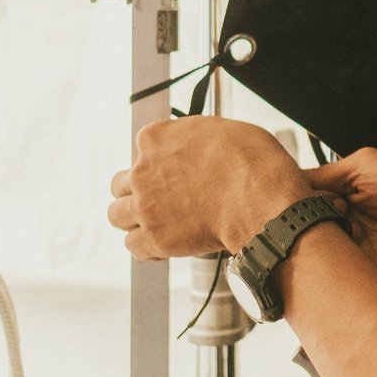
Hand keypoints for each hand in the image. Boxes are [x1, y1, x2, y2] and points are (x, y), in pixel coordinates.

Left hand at [108, 116, 311, 260]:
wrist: (259, 200)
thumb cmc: (252, 162)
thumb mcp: (223, 129)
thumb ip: (196, 138)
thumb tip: (199, 147)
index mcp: (156, 138)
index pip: (142, 146)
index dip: (160, 159)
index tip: (173, 167)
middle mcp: (143, 170)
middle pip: (120, 183)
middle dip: (137, 190)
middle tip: (159, 197)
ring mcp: (145, 206)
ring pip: (116, 215)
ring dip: (133, 219)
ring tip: (155, 222)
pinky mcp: (154, 239)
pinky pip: (133, 246)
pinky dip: (146, 247)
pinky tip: (162, 243)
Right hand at [305, 148, 376, 298]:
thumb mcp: (369, 165)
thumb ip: (328, 171)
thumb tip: (290, 177)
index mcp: (341, 193)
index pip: (299, 195)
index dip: (290, 197)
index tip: (283, 198)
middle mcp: (340, 222)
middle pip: (298, 224)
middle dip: (298, 220)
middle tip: (312, 215)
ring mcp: (347, 250)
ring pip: (310, 251)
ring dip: (313, 243)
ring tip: (330, 232)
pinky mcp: (355, 277)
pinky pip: (329, 276)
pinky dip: (325, 268)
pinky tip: (331, 256)